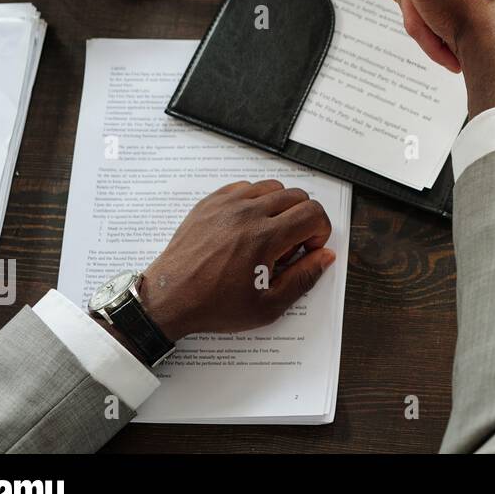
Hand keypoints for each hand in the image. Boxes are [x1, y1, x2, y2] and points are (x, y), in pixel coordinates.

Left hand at [135, 180, 335, 341]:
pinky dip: (255, 202)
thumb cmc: (215, 305)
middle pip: (297, 196)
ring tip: (267, 236)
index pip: (313, 213)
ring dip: (280, 208)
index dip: (319, 232)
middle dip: (303, 220)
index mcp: (265, 238)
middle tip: (287, 247)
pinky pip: (246, 187)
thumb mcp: (268, 306)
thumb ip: (304, 278)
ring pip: (273, 188)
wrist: (169, 298)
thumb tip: (325, 256)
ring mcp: (227, 204)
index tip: (306, 249)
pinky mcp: (211, 202)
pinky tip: (247, 227)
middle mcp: (247, 213)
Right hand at [361, 0, 494, 72]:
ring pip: (412, 4)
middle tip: (457, 61)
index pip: (419, 23)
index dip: (438, 48)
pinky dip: (425, 1)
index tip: (458, 65)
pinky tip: (441, 7)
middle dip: (437, 41)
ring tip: (452, 42)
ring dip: (431, 23)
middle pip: (416, 19)